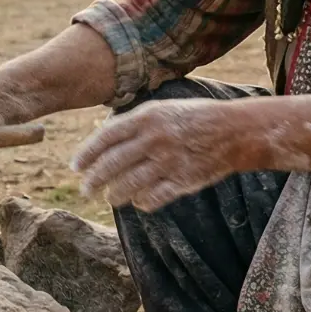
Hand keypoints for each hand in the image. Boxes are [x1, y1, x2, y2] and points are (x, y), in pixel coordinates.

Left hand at [71, 97, 246, 212]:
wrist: (235, 131)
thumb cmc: (193, 118)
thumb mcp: (162, 109)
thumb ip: (133, 122)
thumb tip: (102, 137)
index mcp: (147, 118)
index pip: (106, 138)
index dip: (87, 154)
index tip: (76, 167)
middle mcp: (155, 140)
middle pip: (112, 165)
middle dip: (94, 180)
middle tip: (85, 189)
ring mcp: (169, 162)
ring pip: (129, 185)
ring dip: (114, 195)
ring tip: (110, 197)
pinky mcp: (183, 182)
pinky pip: (152, 199)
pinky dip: (141, 202)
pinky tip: (138, 201)